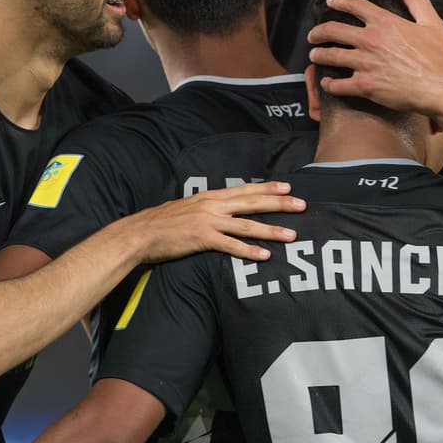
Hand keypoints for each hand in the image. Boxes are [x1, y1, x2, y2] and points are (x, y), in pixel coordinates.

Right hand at [133, 181, 304, 263]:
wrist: (141, 233)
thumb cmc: (162, 222)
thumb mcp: (187, 207)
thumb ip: (207, 207)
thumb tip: (222, 210)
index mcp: (210, 196)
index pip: (245, 189)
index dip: (268, 187)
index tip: (288, 186)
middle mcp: (213, 205)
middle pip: (253, 203)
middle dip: (279, 203)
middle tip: (302, 205)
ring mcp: (209, 221)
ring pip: (247, 225)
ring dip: (271, 229)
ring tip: (292, 234)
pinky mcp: (203, 239)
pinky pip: (231, 246)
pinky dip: (249, 251)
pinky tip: (265, 256)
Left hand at [307, 0, 442, 118]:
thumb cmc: (440, 57)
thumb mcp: (432, 24)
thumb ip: (418, 2)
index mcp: (386, 22)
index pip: (354, 5)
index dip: (339, 1)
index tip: (330, 2)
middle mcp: (371, 40)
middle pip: (333, 30)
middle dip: (318, 32)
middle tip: (313, 36)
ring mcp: (366, 63)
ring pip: (331, 56)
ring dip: (318, 56)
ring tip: (314, 56)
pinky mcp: (365, 86)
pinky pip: (338, 85)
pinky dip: (328, 84)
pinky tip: (326, 83)